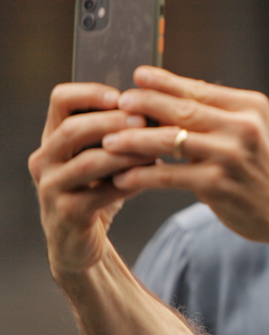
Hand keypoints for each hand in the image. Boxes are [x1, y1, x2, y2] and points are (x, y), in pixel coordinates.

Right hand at [28, 83, 155, 274]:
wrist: (82, 241)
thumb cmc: (97, 191)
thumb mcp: (103, 158)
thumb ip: (117, 134)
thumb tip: (156, 108)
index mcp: (54, 138)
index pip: (61, 100)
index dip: (90, 93)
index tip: (121, 95)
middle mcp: (45, 159)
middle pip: (72, 129)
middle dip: (111, 122)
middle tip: (143, 120)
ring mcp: (52, 187)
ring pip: (88, 163)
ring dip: (124, 154)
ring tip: (153, 149)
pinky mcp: (66, 213)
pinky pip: (99, 194)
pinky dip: (127, 184)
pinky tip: (148, 177)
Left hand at [103, 66, 268, 244]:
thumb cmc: (264, 171)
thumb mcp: (252, 132)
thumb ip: (218, 116)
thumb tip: (171, 98)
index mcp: (250, 107)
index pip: (199, 88)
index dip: (164, 82)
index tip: (138, 76)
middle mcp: (243, 127)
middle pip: (182, 108)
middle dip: (144, 103)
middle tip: (119, 103)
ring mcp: (231, 156)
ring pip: (170, 140)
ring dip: (134, 139)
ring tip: (110, 141)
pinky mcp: (217, 185)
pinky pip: (169, 176)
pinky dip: (142, 174)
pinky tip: (124, 176)